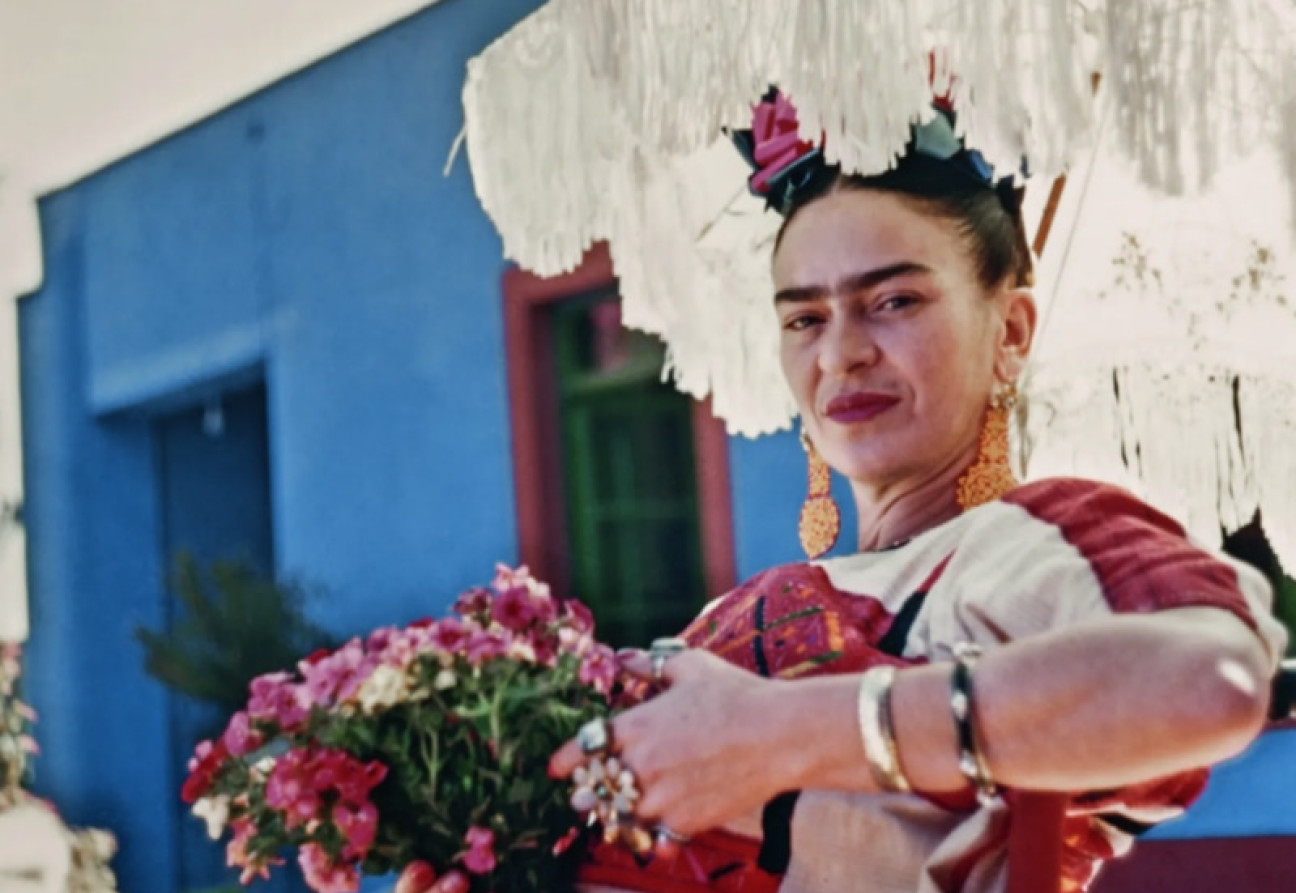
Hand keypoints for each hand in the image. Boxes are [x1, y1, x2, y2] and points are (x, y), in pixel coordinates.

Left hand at [549, 648, 792, 837]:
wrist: (778, 736)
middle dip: (588, 792)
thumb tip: (623, 658)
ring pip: (619, 818)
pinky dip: (649, 836)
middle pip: (594, 790)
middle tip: (586, 794)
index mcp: (634, 726)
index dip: (566, 760)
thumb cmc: (736, 694)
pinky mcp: (684, 822)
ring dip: (614, 815)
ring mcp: (660, 798)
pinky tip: (653, 829)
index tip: (557, 768)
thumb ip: (649, 665)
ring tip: (616, 812)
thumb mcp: (690, 666)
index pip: (582, 749)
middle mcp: (639, 765)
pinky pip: (653, 837)